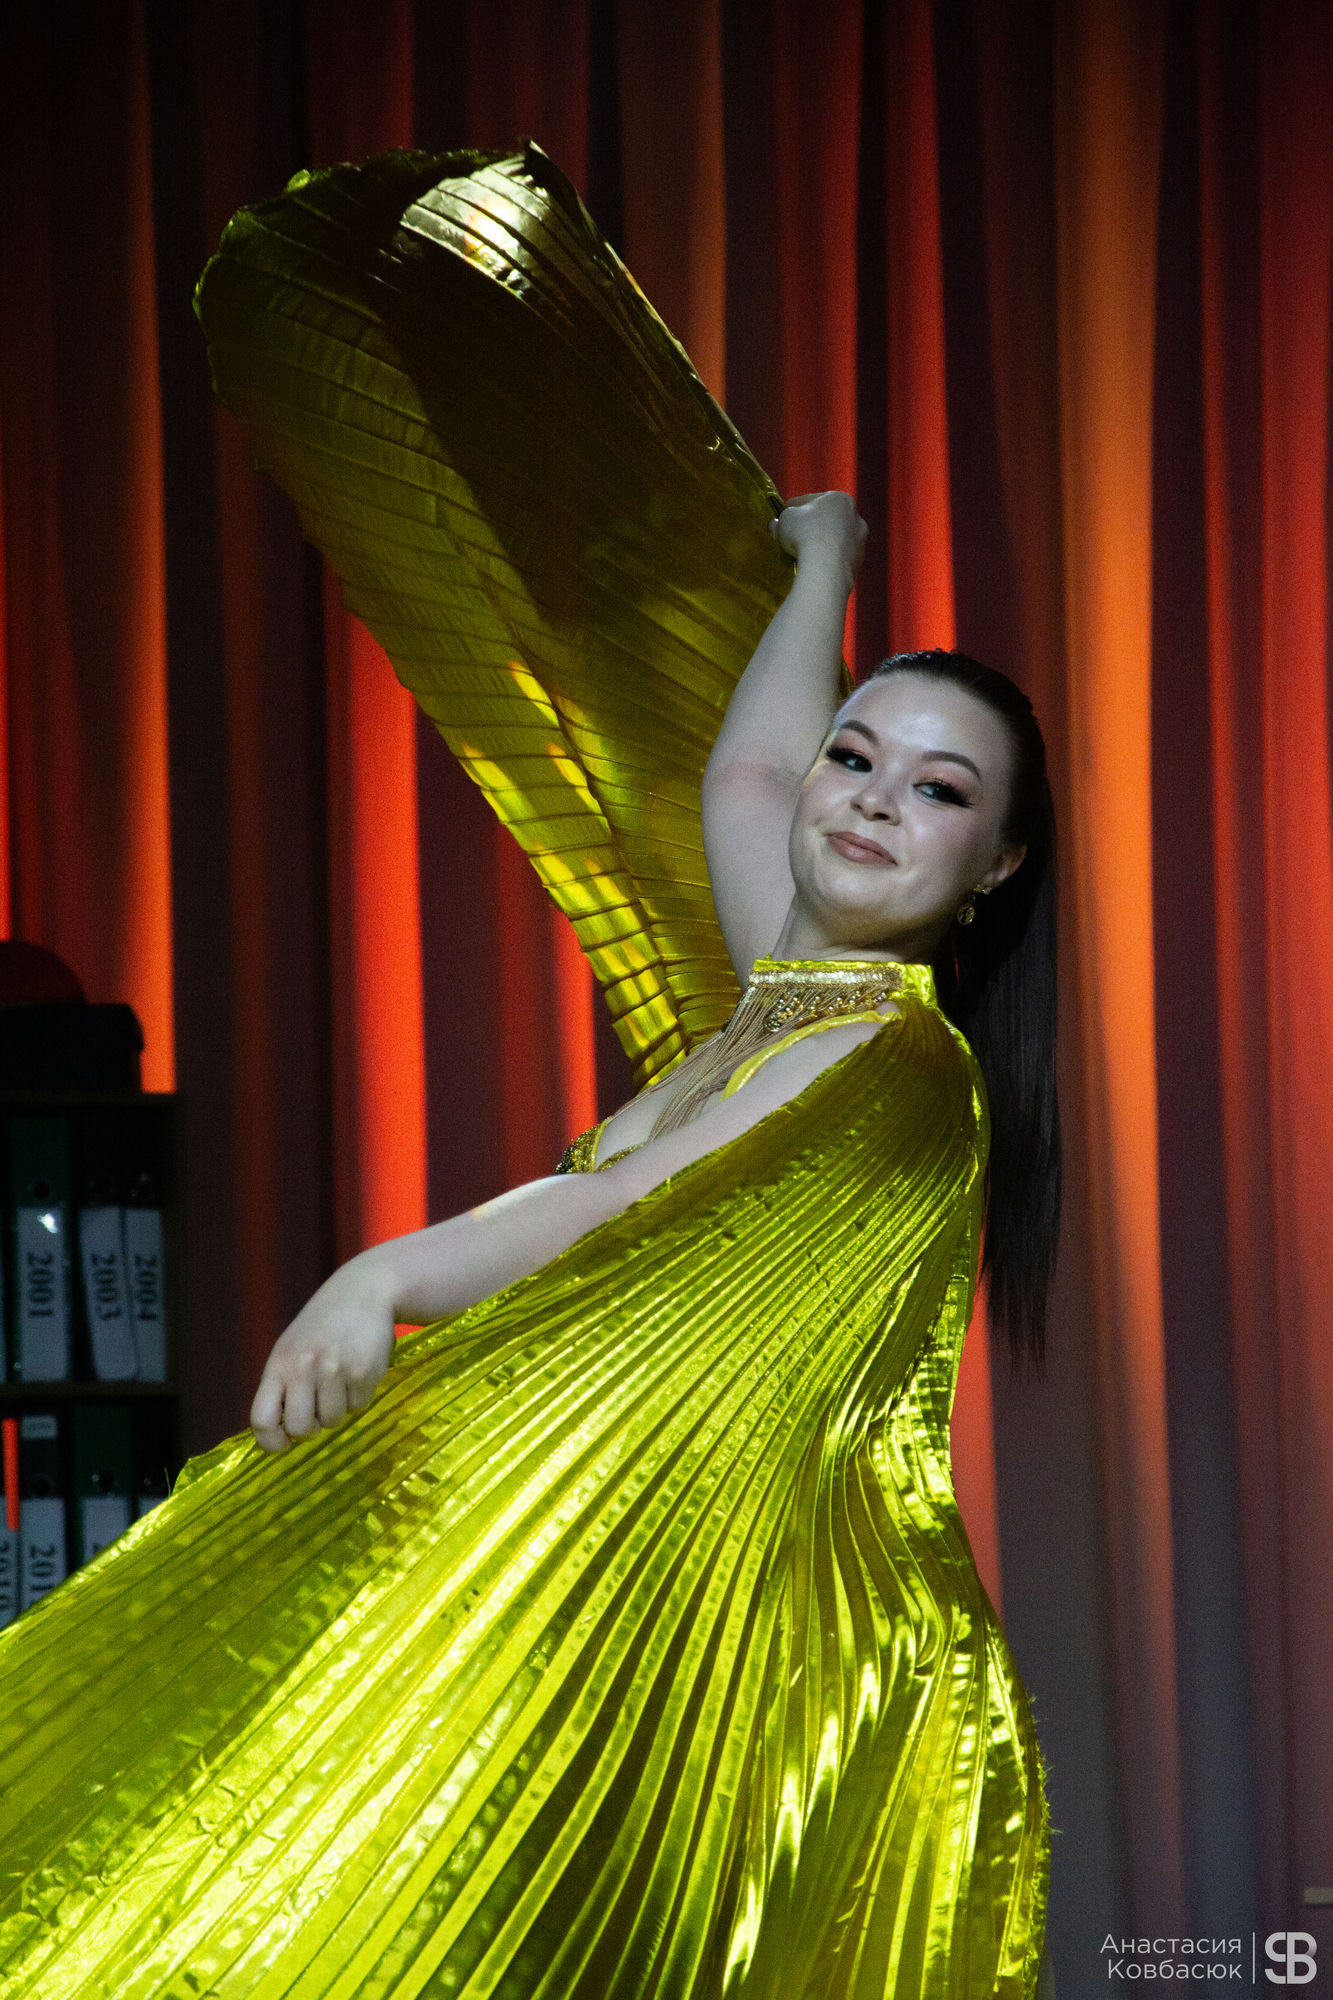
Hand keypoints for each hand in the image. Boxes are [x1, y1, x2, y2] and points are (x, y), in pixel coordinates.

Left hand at [250, 1259, 396, 1453]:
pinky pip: (359, 1407)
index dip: (270, 1441)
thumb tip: (282, 1433)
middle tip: (318, 1411)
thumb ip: (283, 1385)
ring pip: (333, 1421)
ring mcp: (336, 1370)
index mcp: (279, 1363)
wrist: (364, 1290)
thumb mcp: (291, 1348)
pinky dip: (359, 1396)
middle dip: (311, 1428)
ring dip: (338, 1409)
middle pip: (300, 1428)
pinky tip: (358, 1370)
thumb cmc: (323, 1325)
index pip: (261, 1418)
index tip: (282, 1444)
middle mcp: (304, 1367)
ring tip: (340, 1380)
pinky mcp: (365, 1372)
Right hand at [769, 490, 867, 579]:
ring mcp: (860, 541)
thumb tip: (775, 525)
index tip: (783, 517)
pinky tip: (816, 566)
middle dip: (812, 526)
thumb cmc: (805, 533)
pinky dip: (828, 560)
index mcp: (839, 498)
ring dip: (822, 543)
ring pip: (835, 540)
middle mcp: (855, 517)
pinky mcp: (858, 563)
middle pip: (827, 520)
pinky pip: (838, 558)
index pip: (811, 499)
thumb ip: (781, 519)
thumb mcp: (785, 519)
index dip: (794, 508)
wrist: (827, 567)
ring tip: (805, 554)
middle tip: (794, 537)